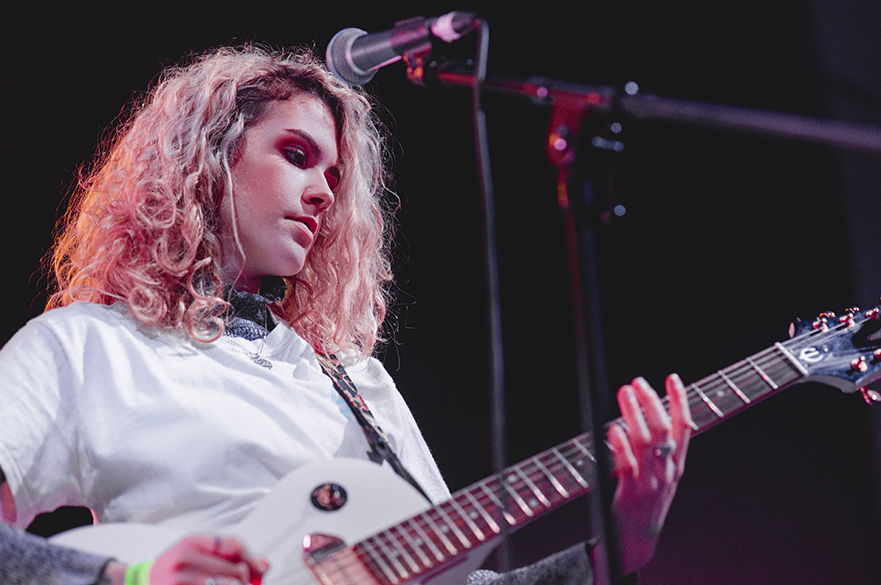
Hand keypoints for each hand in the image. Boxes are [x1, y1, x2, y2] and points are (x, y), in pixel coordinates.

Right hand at [105, 535, 268, 584]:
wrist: (141, 583)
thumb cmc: (174, 569)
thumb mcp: (198, 555)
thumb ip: (231, 556)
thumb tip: (264, 566)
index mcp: (192, 543)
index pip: (234, 546)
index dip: (252, 560)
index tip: (258, 571)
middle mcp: (184, 560)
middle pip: (235, 571)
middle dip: (245, 581)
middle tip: (245, 583)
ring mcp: (179, 581)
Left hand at [608, 374, 692, 574]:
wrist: (638, 539)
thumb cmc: (647, 500)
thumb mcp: (663, 473)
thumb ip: (661, 448)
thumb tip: (651, 412)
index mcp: (677, 464)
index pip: (684, 427)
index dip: (680, 401)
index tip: (672, 378)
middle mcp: (666, 471)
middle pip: (663, 430)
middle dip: (651, 402)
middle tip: (637, 382)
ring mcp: (649, 482)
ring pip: (644, 443)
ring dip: (633, 414)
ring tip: (623, 394)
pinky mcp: (630, 493)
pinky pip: (626, 465)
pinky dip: (620, 445)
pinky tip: (613, 429)